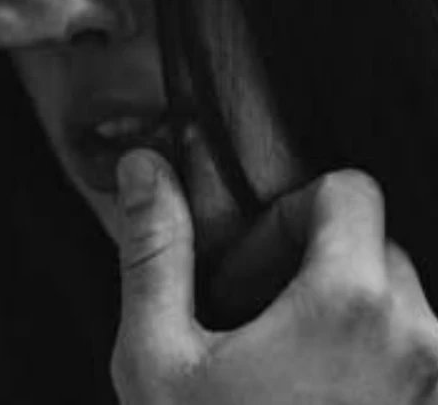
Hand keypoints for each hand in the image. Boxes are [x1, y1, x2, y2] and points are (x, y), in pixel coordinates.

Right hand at [110, 149, 437, 404]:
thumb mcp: (160, 356)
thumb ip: (155, 248)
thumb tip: (143, 169)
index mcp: (350, 304)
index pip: (347, 191)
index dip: (293, 209)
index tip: (258, 259)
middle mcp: (416, 336)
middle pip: (368, 240)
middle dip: (311, 258)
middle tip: (259, 312)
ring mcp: (434, 379)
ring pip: (390, 291)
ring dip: (337, 302)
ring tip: (285, 356)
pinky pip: (406, 339)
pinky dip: (363, 342)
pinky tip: (313, 387)